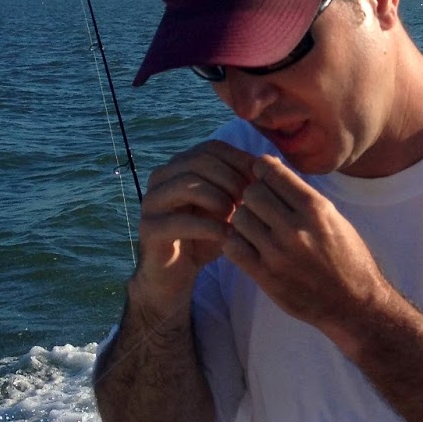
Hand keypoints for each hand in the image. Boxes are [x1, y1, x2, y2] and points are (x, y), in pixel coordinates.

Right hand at [132, 140, 257, 311]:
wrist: (177, 273)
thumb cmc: (207, 235)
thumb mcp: (230, 206)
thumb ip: (244, 184)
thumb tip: (274, 162)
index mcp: (179, 165)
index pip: (212, 147)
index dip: (240, 160)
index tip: (261, 182)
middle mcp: (161, 178)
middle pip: (199, 161)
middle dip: (231, 179)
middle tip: (248, 201)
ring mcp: (151, 201)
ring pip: (188, 184)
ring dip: (219, 199)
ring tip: (236, 217)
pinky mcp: (148, 228)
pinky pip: (180, 220)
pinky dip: (209, 227)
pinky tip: (227, 237)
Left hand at [224, 154, 391, 343]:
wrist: (354, 304)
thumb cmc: (348, 258)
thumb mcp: (334, 218)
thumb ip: (302, 196)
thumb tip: (271, 168)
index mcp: (316, 208)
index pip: (272, 172)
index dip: (263, 170)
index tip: (263, 176)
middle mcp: (295, 228)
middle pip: (251, 193)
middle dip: (253, 196)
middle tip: (260, 206)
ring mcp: (278, 253)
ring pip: (239, 218)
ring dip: (244, 220)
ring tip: (256, 227)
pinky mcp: (265, 276)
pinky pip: (233, 247)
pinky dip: (236, 242)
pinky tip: (249, 245)